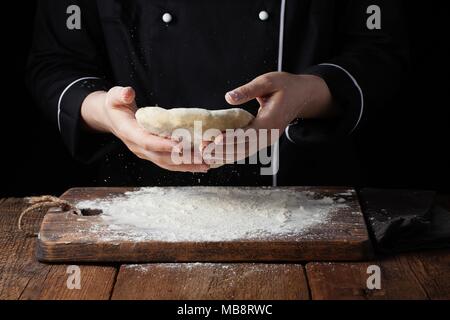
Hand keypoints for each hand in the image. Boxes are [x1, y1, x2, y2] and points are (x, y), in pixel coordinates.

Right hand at [81, 86, 208, 172]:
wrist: (111, 118)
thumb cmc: (116, 105)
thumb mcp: (114, 96)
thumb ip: (121, 95)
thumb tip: (129, 92)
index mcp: (129, 133)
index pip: (147, 141)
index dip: (163, 144)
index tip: (181, 144)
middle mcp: (138, 147)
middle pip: (161, 157)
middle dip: (182, 159)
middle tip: (203, 158)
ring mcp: (145, 153)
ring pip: (167, 163)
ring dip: (187, 165)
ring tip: (206, 165)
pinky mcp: (152, 155)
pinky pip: (169, 163)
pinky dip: (185, 165)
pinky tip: (200, 165)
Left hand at [201, 72, 334, 164]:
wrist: (303, 95)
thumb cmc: (286, 86)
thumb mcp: (268, 82)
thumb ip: (248, 90)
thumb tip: (228, 97)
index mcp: (271, 122)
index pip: (248, 134)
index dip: (231, 138)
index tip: (215, 140)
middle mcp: (269, 135)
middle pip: (244, 148)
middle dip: (222, 150)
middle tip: (203, 150)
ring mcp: (267, 139)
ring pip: (244, 152)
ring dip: (224, 154)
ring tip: (205, 154)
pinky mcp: (263, 139)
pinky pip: (246, 149)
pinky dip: (231, 153)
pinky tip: (217, 154)